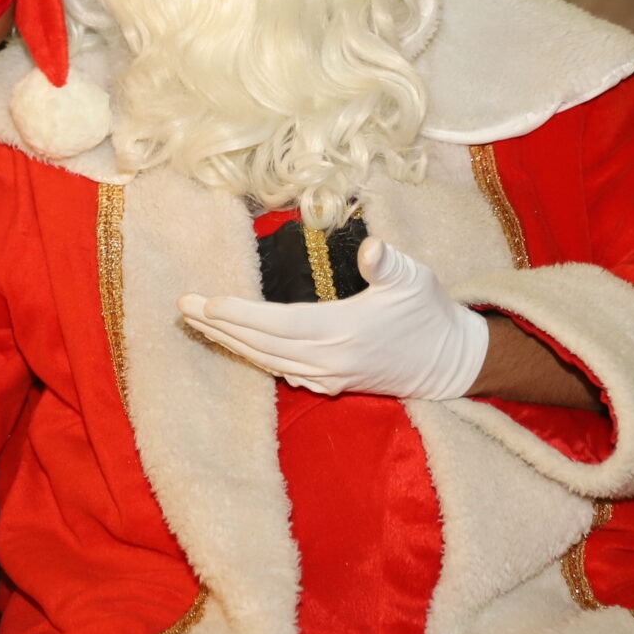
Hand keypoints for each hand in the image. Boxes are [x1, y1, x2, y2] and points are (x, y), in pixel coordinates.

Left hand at [179, 237, 489, 400]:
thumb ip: (388, 264)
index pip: (278, 324)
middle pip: (261, 344)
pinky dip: (252, 357)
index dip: (240, 314)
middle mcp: (328, 360)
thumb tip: (372, 250)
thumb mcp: (413, 279)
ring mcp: (327, 376)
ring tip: (197, 321)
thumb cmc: (429, 313)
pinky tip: (233, 343)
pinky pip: (280, 371)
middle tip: (183, 306)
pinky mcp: (330, 384)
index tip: (208, 300)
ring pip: (266, 361)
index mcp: (343, 332)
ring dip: (228, 341)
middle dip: (219, 325)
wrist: (449, 361)